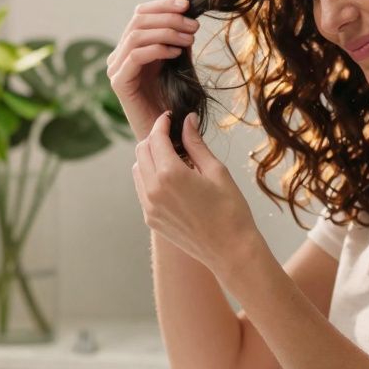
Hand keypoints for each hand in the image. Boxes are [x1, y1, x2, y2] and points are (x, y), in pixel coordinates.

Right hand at [106, 0, 200, 140]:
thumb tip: (188, 13)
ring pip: (137, 35)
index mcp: (130, 46)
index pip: (141, 14)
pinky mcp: (119, 82)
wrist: (168, 135)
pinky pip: (136, 55)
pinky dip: (158, 49)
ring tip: (190, 38)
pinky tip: (177, 52)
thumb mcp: (178, 62)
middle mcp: (119, 55)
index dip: (163, 5)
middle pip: (138, 20)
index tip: (187, 5)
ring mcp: (116, 69)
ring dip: (167, 31)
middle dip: (169, 18)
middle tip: (193, 25)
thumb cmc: (174, 100)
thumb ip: (178, 38)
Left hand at [132, 111, 258, 274]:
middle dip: (155, 138)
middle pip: (141, 151)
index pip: (156, 138)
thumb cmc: (231, 210)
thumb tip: (187, 120)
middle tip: (173, 135)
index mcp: (170, 174)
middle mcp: (153, 190)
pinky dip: (150, 177)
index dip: (162, 123)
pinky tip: (171, 179)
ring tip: (173, 158)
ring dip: (150, 158)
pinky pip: (142, 189)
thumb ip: (196, 144)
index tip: (170, 117)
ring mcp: (149, 206)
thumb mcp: (216, 171)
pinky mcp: (151, 219)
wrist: (231, 250)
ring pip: (138, 169)